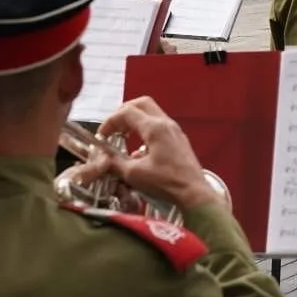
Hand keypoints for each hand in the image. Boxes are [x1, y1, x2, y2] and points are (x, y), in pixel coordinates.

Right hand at [76, 98, 223, 213]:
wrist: (193, 193)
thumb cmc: (167, 183)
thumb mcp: (134, 174)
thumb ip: (115, 163)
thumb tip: (103, 159)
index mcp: (155, 128)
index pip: (127, 112)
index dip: (110, 122)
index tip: (102, 136)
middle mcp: (166, 124)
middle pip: (141, 104)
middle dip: (123, 113)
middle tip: (113, 128)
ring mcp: (175, 130)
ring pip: (151, 113)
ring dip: (135, 121)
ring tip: (123, 136)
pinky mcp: (178, 139)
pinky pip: (159, 125)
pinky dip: (145, 130)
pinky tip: (139, 150)